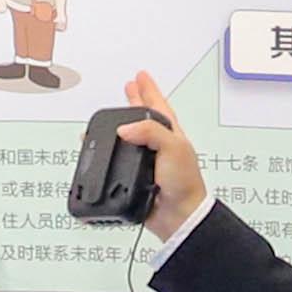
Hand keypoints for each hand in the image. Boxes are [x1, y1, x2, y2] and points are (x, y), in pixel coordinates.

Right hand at [111, 74, 208, 238]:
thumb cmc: (184, 183)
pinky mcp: (137, 178)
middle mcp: (159, 145)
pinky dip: (113, 154)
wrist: (178, 216)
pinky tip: (107, 152)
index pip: (158, 105)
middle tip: (128, 87)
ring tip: (111, 117)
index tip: (140, 76)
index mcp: (171, 133)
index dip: (149, 89)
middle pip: (144, 117)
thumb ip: (150, 132)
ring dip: (121, 126)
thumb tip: (124, 129)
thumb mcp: (173, 148)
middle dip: (136, 101)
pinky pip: (121, 161)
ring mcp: (148, 161)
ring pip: (131, 138)